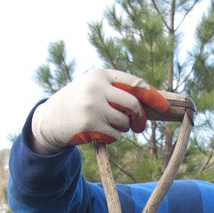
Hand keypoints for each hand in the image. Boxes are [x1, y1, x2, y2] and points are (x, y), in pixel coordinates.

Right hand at [29, 69, 170, 153]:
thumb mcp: (95, 89)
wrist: (48, 120)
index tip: (165, 107)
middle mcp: (97, 87)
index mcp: (101, 74)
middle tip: (139, 127)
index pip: (135, 83)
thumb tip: (151, 104)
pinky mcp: (88, 123)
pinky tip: (98, 133)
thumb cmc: (78, 104)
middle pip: (134, 104)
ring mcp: (92, 105)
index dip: (152, 96)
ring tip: (106, 126)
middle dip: (140, 118)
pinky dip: (111, 138)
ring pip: (124, 122)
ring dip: (121, 129)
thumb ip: (118, 92)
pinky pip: (114, 135)